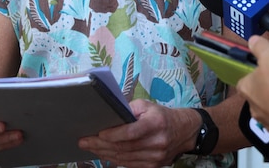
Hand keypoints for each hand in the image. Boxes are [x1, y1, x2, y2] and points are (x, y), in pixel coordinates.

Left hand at [78, 100, 196, 167]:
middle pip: (124, 147)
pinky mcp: (153, 166)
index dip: (113, 134)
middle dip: (101, 145)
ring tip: (90, 148)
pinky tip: (104, 155)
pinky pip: (130, 165)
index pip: (131, 132)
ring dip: (104, 154)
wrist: (183, 131)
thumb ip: (128, 109)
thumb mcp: (147, 106)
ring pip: (125, 159)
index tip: (98, 133)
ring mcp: (156, 157)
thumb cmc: (161, 116)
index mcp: (155, 123)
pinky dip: (115, 160)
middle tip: (84, 141)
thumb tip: (108, 116)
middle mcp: (157, 142)